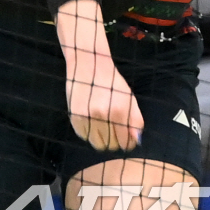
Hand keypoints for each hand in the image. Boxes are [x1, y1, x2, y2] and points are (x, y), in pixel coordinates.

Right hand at [60, 3, 143, 151]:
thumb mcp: (129, 99)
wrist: (89, 64)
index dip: (127, 143)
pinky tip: (90, 120)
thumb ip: (135, 121)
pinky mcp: (74, 116)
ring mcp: (87, 116)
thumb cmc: (111, 82)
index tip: (124, 137)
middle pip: (111, 146)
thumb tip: (136, 141)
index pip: (126, 143)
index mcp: (120, 111)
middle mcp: (103, 115)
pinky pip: (83, 136)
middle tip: (112, 130)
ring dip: (100, 138)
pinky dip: (88, 132)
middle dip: (114, 141)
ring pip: (96, 144)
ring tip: (101, 125)